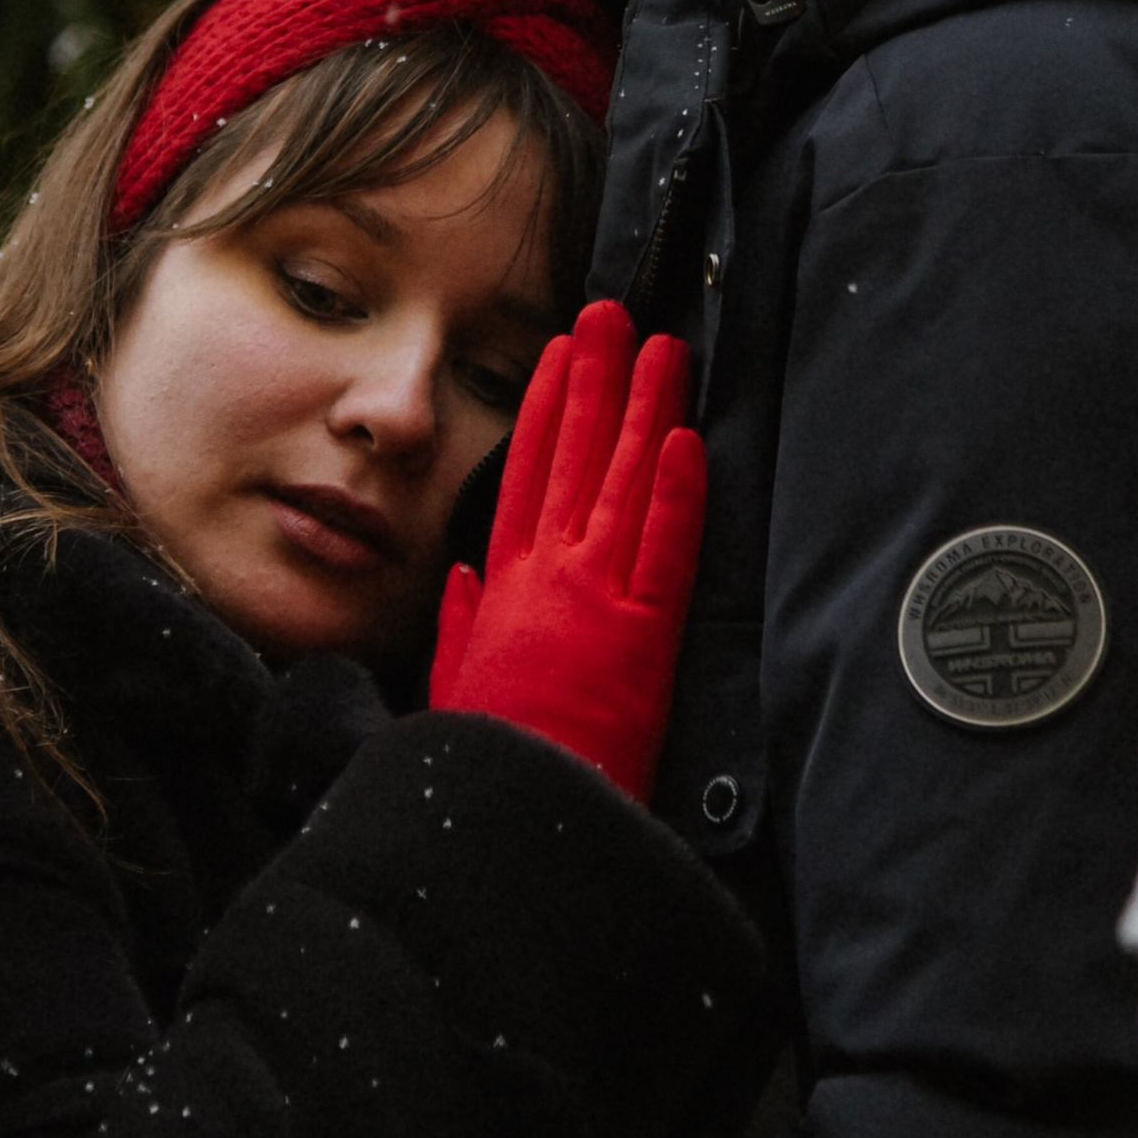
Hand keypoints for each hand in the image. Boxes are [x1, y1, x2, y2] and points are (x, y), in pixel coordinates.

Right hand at [428, 296, 705, 803]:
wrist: (518, 823)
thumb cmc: (493, 763)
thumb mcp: (453, 689)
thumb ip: (459, 625)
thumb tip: (462, 575)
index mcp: (501, 589)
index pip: (527, 473)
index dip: (548, 406)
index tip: (563, 355)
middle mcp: (546, 579)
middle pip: (575, 456)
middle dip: (597, 378)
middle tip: (613, 314)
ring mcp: (595, 601)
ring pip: (623, 484)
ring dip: (645, 408)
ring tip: (661, 348)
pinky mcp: (642, 637)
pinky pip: (665, 549)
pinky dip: (675, 491)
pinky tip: (684, 437)